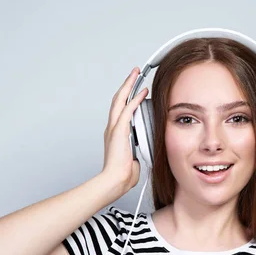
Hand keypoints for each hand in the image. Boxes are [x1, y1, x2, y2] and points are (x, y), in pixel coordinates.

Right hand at [101, 67, 148, 191]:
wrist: (115, 180)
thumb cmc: (122, 174)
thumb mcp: (133, 158)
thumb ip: (137, 152)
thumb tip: (142, 152)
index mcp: (115, 134)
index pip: (120, 110)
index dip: (126, 97)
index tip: (134, 89)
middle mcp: (112, 127)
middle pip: (117, 99)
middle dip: (126, 85)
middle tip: (134, 73)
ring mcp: (114, 127)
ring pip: (120, 99)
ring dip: (129, 85)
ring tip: (136, 74)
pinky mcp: (119, 130)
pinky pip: (128, 109)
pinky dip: (136, 98)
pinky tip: (143, 91)